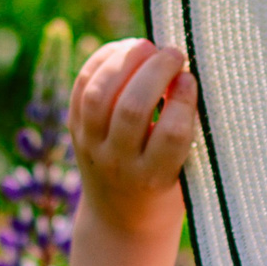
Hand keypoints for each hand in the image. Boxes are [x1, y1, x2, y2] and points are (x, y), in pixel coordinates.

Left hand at [70, 40, 198, 240]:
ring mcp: (91, 146)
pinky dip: (101, 61)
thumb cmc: (167, 187)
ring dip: (125, 61)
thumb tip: (187, 72)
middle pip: (132, 108)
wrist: (120, 218)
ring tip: (148, 47)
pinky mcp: (75, 130)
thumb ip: (188, 131)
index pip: (171, 135)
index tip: (191, 80)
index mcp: (155, 178)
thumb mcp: (186, 171)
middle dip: (156, 71)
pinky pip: (81, 86)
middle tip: (176, 54)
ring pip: (100, 94)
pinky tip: (124, 50)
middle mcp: (118, 163)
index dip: (183, 100)